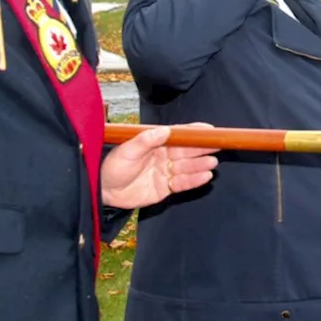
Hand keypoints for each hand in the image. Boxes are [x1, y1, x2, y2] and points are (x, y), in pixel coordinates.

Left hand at [100, 125, 219, 209]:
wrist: (103, 191)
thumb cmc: (112, 166)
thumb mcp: (127, 150)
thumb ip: (145, 140)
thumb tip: (165, 130)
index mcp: (155, 143)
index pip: (179, 135)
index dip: (194, 132)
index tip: (210, 129)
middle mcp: (163, 156)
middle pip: (187, 152)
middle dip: (202, 149)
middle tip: (217, 147)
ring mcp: (165, 172)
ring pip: (187, 168)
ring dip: (200, 166)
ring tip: (212, 163)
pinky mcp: (165, 188)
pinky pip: (182, 184)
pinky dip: (193, 181)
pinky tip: (205, 177)